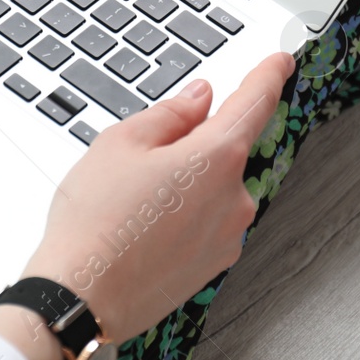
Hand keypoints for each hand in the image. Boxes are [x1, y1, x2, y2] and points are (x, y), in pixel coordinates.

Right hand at [0, 52, 293, 359]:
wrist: (80, 296)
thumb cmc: (95, 222)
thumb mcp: (121, 142)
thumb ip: (170, 114)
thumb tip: (199, 98)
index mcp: (216, 158)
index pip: (255, 103)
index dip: (268, 76)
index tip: (280, 63)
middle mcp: (234, 198)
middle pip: (224, 150)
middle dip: (190, 145)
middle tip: (139, 160)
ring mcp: (227, 236)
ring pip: (212, 189)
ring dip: (183, 184)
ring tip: (130, 204)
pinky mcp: (213, 265)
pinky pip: (205, 223)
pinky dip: (181, 217)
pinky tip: (141, 228)